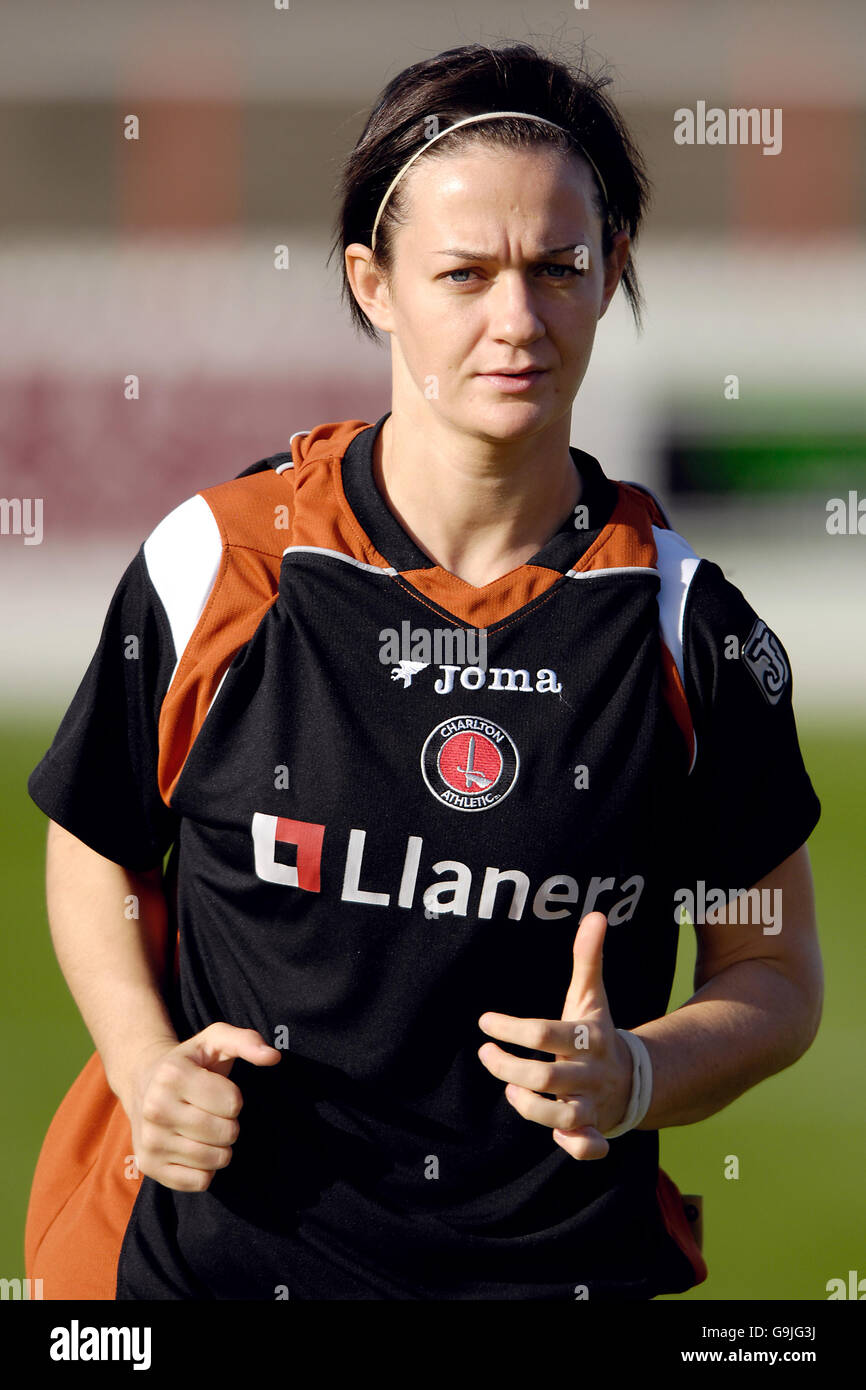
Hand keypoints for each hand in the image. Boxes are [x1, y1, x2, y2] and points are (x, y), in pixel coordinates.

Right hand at [128, 1023, 281, 1190]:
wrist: (143, 1080)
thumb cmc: (190, 1061)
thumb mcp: (215, 1040)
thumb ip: (247, 1041)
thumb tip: (273, 1057)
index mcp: (172, 1075)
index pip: (233, 1103)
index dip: (234, 1098)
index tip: (217, 1091)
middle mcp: (155, 1109)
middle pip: (226, 1133)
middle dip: (230, 1123)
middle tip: (212, 1112)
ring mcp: (150, 1140)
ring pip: (215, 1159)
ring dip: (221, 1147)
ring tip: (205, 1129)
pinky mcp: (150, 1166)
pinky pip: (200, 1181)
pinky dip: (207, 1169)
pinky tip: (194, 1148)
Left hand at [477, 911, 632, 1159]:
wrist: (632, 1076)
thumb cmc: (595, 1032)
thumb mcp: (590, 996)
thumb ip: (588, 958)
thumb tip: (596, 915)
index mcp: (589, 1038)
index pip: (545, 1033)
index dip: (510, 1028)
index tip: (485, 1021)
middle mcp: (591, 1073)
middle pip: (545, 1078)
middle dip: (508, 1068)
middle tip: (485, 1054)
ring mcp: (593, 1104)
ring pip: (559, 1116)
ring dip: (526, 1105)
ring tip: (510, 1089)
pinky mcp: (593, 1129)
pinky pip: (588, 1149)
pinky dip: (575, 1147)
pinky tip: (557, 1134)